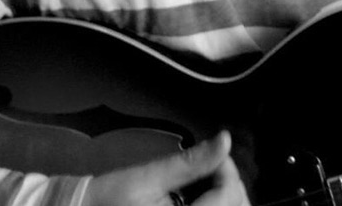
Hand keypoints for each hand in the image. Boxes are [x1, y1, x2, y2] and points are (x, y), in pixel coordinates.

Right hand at [82, 131, 247, 205]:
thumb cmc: (111, 198)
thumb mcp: (150, 175)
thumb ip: (190, 162)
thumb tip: (224, 140)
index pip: (228, 197)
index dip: (227, 169)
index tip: (215, 154)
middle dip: (230, 184)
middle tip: (214, 165)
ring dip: (227, 197)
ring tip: (211, 179)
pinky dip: (217, 205)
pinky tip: (205, 196)